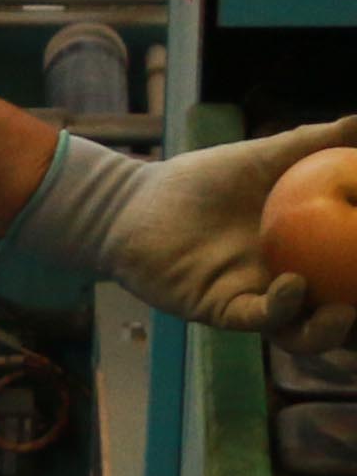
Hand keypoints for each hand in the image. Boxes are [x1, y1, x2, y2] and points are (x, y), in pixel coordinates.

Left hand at [79, 117, 356, 354]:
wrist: (139, 201)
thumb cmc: (207, 179)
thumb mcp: (275, 155)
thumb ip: (325, 140)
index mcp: (315, 255)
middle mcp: (293, 287)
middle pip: (343, 319)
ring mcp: (258, 302)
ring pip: (304, 335)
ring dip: (331, 330)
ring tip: (348, 311)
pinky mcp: (220, 310)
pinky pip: (259, 320)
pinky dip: (282, 308)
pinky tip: (293, 284)